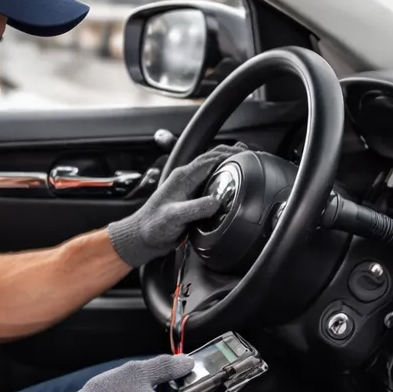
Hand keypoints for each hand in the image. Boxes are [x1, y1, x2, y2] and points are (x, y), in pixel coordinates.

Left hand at [106, 144, 244, 267]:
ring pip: (213, 170)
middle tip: (251, 157)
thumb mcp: (174, 218)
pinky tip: (233, 186)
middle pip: (213, 159)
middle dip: (232, 155)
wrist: (141, 237)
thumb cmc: (152, 227)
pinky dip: (224, 180)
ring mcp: (189, 188)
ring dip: (229, 166)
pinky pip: (211, 184)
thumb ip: (195, 209)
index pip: (209, 158)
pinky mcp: (192, 199)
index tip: (246, 155)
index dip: (229, 154)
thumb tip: (216, 202)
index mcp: (182, 177)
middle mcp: (186, 179)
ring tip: (246, 167)